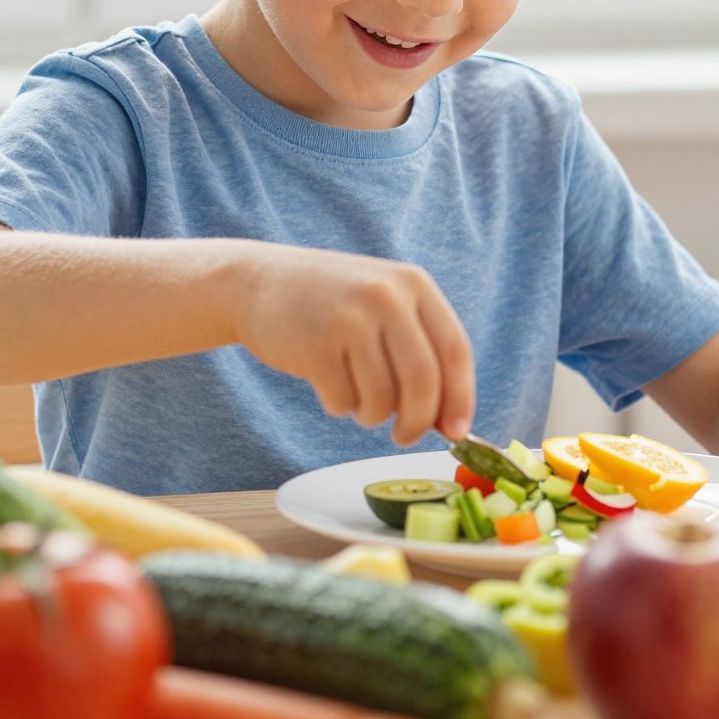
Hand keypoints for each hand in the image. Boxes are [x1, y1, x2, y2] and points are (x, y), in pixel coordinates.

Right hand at [230, 245, 475, 446]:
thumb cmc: (332, 305)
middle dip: (418, 421)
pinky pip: (343, 401)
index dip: (460, 398)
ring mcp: (349, 319)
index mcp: (413, 284)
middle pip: (423, 380)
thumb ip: (420, 350)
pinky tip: (327, 382)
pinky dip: (340, 406)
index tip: (457, 433)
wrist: (259, 282)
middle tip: (404, 436)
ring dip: (372, 414)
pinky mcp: (314, 345)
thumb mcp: (384, 302)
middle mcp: (385, 296)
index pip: (454, 350)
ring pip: (382, 398)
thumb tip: (451, 424)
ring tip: (357, 395)